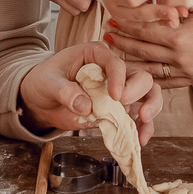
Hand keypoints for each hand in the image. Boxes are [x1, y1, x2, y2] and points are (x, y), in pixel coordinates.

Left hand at [19, 41, 162, 144]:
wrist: (41, 100)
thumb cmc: (44, 81)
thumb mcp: (49, 83)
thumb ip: (66, 91)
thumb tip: (86, 106)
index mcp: (95, 54)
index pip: (115, 62)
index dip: (118, 78)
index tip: (115, 96)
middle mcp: (112, 70)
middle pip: (140, 75)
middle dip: (137, 91)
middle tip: (122, 104)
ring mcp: (119, 90)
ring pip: (148, 93)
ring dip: (151, 107)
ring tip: (143, 120)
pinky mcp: (119, 110)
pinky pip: (139, 117)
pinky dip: (144, 127)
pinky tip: (141, 139)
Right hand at [98, 0, 179, 27]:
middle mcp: (116, 10)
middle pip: (140, 14)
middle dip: (159, 12)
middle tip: (175, 13)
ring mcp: (124, 19)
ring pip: (146, 23)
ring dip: (164, 20)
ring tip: (180, 15)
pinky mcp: (132, 24)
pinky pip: (148, 26)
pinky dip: (163, 22)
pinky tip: (175, 19)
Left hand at [108, 8, 192, 87]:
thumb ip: (171, 7)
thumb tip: (148, 2)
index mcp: (179, 37)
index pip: (144, 32)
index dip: (127, 27)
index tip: (113, 21)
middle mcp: (179, 57)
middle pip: (142, 50)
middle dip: (122, 42)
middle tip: (107, 36)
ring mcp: (184, 71)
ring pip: (149, 68)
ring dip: (130, 60)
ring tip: (115, 53)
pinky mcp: (189, 80)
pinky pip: (163, 81)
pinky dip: (147, 76)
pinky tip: (135, 71)